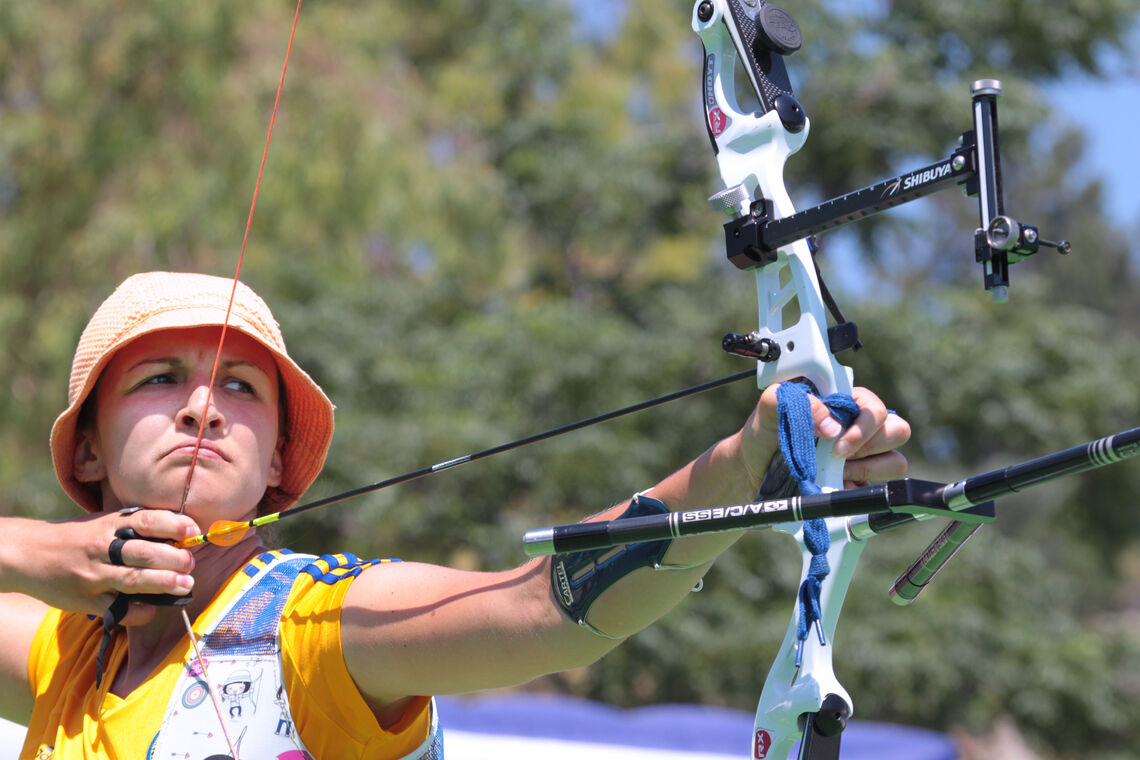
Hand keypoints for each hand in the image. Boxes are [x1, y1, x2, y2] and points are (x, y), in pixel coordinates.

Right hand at [1, 508, 198, 624]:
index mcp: (110, 525)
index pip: (147, 521)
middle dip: (174, 559)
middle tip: (191, 564)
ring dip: (164, 583)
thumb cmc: (78, 537)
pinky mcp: (85, 600)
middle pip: (144, 553)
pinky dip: (139, 611)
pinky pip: (118, 609)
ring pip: (133, 580)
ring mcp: (93, 576)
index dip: (174, 525)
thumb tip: (181, 531)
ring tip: (186, 585)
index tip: (193, 531)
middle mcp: (102, 548)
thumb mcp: (103, 522)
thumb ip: (135, 527)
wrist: (28, 554)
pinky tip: (153, 609)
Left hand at [742, 384, 910, 491]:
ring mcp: (863, 457)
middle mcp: (860, 427)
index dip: (863, 424)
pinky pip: (881, 487)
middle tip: (836, 456)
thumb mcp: (772, 405)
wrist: (755, 469)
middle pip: (896, 431)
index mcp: (845, 402)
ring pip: (895, 461)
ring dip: (865, 469)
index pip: (875, 406)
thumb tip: (833, 426)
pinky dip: (860, 488)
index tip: (835, 440)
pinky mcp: (860, 482)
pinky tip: (837, 483)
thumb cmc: (766, 432)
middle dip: (866, 446)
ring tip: (835, 471)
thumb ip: (799, 400)